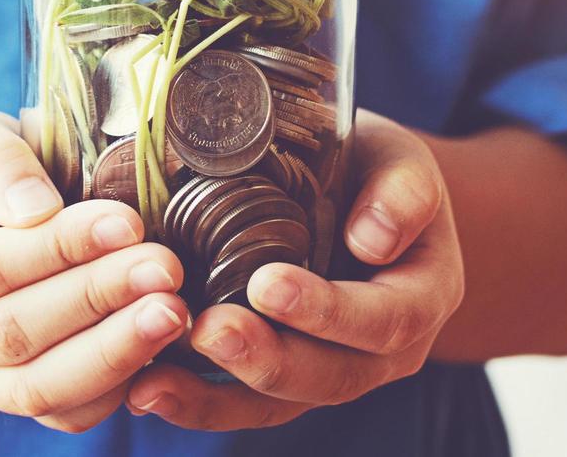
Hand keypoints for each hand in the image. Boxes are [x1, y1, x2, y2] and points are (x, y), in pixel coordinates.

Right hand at [0, 110, 189, 432]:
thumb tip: (36, 208)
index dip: (60, 248)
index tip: (127, 221)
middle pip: (14, 333)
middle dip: (98, 300)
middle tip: (166, 268)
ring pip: (38, 387)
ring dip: (114, 353)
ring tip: (173, 312)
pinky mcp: (7, 399)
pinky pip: (62, 414)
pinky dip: (114, 389)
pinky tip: (159, 350)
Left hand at [125, 110, 464, 428]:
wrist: (361, 194)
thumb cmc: (377, 171)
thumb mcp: (403, 162)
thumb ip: (403, 192)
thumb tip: (374, 237)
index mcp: (422, 298)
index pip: (384, 320)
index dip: (327, 311)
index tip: (267, 283)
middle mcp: (384, 352)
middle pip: (331, 376)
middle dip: (267, 359)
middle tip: (209, 329)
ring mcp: (333, 370)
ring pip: (281, 402)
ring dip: (218, 395)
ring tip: (158, 381)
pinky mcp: (284, 379)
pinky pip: (246, 404)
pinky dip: (197, 401)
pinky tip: (145, 390)